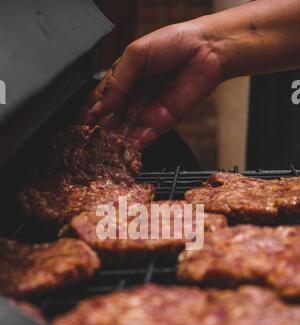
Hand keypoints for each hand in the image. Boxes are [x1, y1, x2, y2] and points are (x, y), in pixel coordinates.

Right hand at [79, 20, 222, 148]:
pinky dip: (132, 146)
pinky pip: (143, 138)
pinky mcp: (161, 123)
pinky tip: (122, 151)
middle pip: (110, 120)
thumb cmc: (173, 43)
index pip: (99, 101)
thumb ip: (117, 82)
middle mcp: (132, 98)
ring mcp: (146, 111)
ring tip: (101, 152)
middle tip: (86, 145)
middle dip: (98, 133)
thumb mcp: (136, 56)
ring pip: (124, 132)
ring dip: (113, 143)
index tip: (77, 127)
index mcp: (122, 79)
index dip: (88, 114)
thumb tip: (101, 107)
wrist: (206, 51)